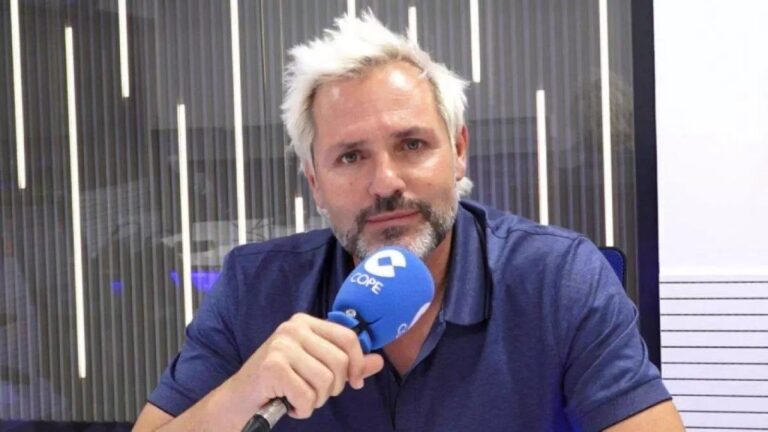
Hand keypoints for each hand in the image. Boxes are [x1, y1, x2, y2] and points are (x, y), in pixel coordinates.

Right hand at [231, 313, 383, 418]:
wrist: (238, 399)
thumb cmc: (279, 383)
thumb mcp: (315, 367)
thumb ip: (347, 364)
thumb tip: (379, 361)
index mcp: (306, 322)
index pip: (348, 338)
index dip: (357, 364)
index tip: (353, 382)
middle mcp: (293, 328)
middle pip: (340, 362)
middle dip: (333, 387)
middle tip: (314, 393)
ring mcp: (281, 345)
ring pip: (326, 380)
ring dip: (316, 400)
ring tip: (299, 398)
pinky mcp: (272, 367)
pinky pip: (307, 396)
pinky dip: (302, 409)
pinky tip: (288, 405)